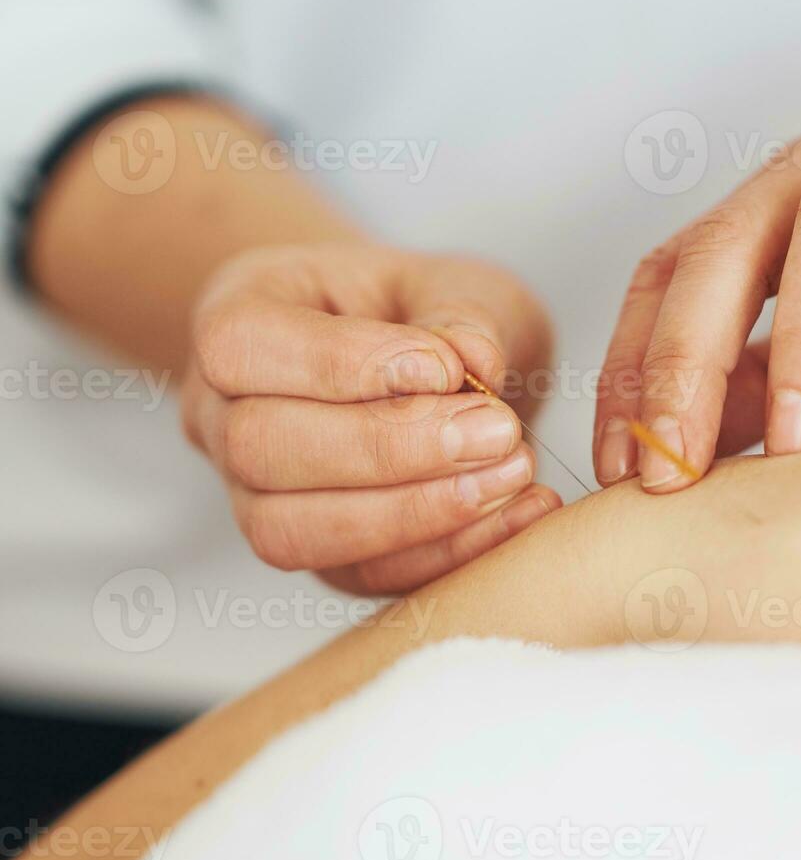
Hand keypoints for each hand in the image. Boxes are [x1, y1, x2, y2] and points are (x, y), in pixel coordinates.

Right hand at [179, 243, 561, 594]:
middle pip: (261, 447)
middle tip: (497, 432)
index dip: (343, 363)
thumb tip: (475, 359)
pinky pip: (359, 576)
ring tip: (511, 475)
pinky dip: (448, 551)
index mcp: (237, 315)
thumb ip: (463, 313)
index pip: (242, 344)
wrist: (435, 370)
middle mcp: (221, 413)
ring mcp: (254, 495)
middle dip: (389, 448)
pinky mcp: (318, 556)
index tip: (447, 367)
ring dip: (413, 512)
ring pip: (291, 531)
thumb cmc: (429, 313)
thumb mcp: (456, 282)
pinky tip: (520, 513)